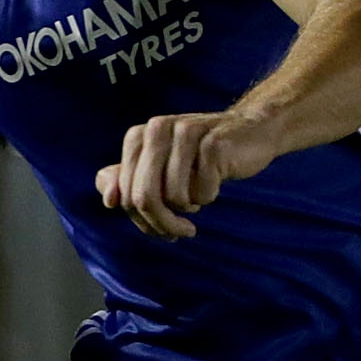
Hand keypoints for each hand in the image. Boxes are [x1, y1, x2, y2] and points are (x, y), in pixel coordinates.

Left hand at [93, 107, 276, 239]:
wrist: (251, 132)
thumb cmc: (200, 158)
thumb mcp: (159, 169)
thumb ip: (125, 182)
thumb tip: (109, 201)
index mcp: (137, 136)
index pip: (125, 195)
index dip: (142, 221)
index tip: (161, 229)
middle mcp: (156, 128)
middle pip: (145, 198)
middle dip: (163, 225)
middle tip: (182, 232)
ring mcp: (185, 132)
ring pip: (173, 197)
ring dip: (189, 209)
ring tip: (198, 198)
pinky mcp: (213, 142)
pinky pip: (202, 191)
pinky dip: (208, 196)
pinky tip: (217, 181)